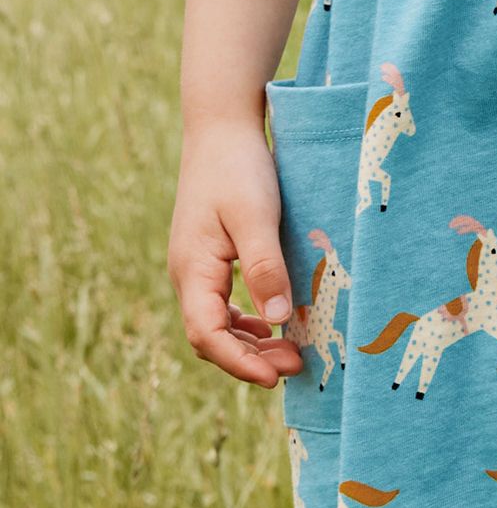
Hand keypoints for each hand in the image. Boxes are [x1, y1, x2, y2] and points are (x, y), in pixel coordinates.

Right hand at [169, 120, 304, 388]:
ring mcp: (197, 266)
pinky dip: (248, 320)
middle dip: (250, 359)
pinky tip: (276, 321)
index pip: (208, 335)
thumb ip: (265, 267)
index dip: (240, 364)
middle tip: (296, 366)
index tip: (275, 378)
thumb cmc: (238, 168)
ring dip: (251, 342)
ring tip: (291, 351)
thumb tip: (279, 321)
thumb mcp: (256, 216)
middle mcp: (188, 275)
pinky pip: (224, 303)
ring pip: (218, 322)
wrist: (221, 129)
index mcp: (193, 270)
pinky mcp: (211, 256)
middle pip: (211, 336)